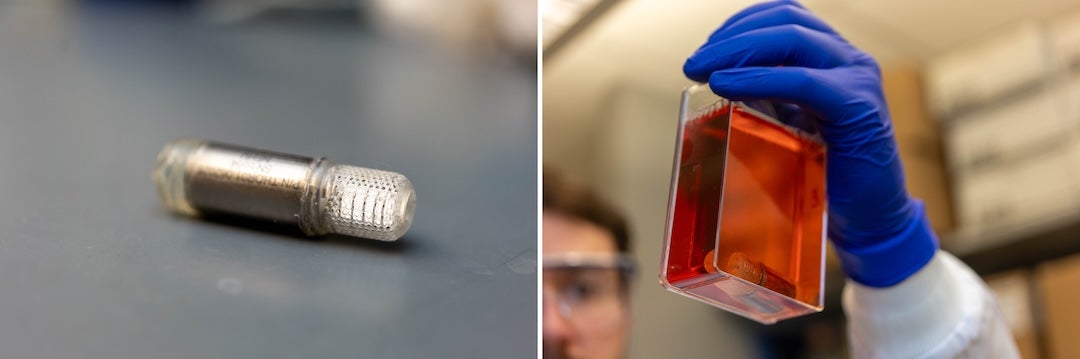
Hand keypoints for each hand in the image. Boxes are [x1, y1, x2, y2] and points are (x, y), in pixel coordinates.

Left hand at [683, 0, 936, 286]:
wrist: (867, 219)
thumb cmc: (824, 175)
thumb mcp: (786, 126)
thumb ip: (762, 100)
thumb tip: (711, 84)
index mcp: (831, 59)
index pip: (784, 16)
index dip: (740, 25)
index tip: (705, 50)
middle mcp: (848, 60)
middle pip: (785, 20)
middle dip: (732, 37)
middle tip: (694, 64)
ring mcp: (857, 79)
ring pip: (793, 39)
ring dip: (739, 50)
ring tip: (705, 70)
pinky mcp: (858, 107)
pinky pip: (803, 81)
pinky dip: (759, 79)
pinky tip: (727, 85)